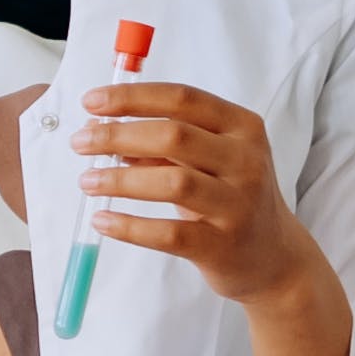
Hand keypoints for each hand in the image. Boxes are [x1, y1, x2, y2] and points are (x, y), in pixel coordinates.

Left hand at [72, 80, 320, 308]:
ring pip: (172, 182)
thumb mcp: (208, 161)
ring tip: (87, 181)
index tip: (91, 101)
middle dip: (117, 135)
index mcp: (242, 127)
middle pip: (173, 135)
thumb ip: (163, 144)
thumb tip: (102, 128)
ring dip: (120, 180)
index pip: (182, 98)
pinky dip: (130, 227)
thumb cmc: (231, 199)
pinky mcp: (223, 245)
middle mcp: (246, 160)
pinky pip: (169, 234)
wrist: (273, 258)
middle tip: (81, 142)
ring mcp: (238, 204)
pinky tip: (103, 221)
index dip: (132, 97)